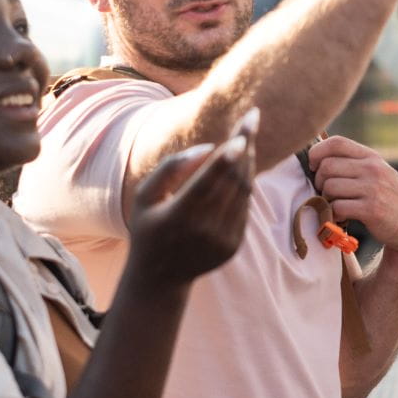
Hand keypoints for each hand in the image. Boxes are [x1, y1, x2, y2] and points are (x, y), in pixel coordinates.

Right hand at [125, 110, 255, 284]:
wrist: (159, 279)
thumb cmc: (148, 228)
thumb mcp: (145, 196)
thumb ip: (170, 168)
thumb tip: (207, 148)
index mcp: (179, 216)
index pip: (209, 180)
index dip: (228, 155)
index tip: (243, 131)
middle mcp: (205, 230)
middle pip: (233, 181)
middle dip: (245, 146)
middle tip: (251, 118)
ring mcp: (223, 240)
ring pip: (243, 192)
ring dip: (248, 162)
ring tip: (246, 138)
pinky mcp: (234, 246)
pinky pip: (244, 207)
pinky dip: (244, 184)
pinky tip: (240, 167)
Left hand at [307, 137, 397, 255]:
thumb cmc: (386, 198)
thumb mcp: (376, 173)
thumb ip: (353, 163)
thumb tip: (316, 156)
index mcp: (371, 157)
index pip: (336, 142)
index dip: (317, 153)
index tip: (314, 166)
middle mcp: (373, 169)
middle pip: (327, 166)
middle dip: (319, 181)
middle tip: (325, 192)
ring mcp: (373, 189)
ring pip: (329, 187)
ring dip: (327, 199)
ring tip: (336, 205)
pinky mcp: (371, 210)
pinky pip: (337, 207)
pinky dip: (334, 214)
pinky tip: (343, 216)